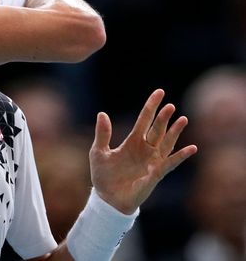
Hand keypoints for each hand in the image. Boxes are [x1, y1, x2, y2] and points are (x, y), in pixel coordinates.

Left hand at [89, 89, 197, 213]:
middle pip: (157, 129)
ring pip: (167, 143)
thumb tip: (102, 113)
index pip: (144, 119)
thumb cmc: (104, 176)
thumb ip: (103, 134)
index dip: (151, 106)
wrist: (107, 199)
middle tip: (170, 105)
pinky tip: (191, 148)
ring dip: (175, 132)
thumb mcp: (99, 152)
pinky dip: (181, 156)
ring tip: (182, 119)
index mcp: (132, 141)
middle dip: (163, 118)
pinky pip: (170, 163)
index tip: (160, 92)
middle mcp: (145, 149)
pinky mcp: (156, 174)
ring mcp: (152, 161)